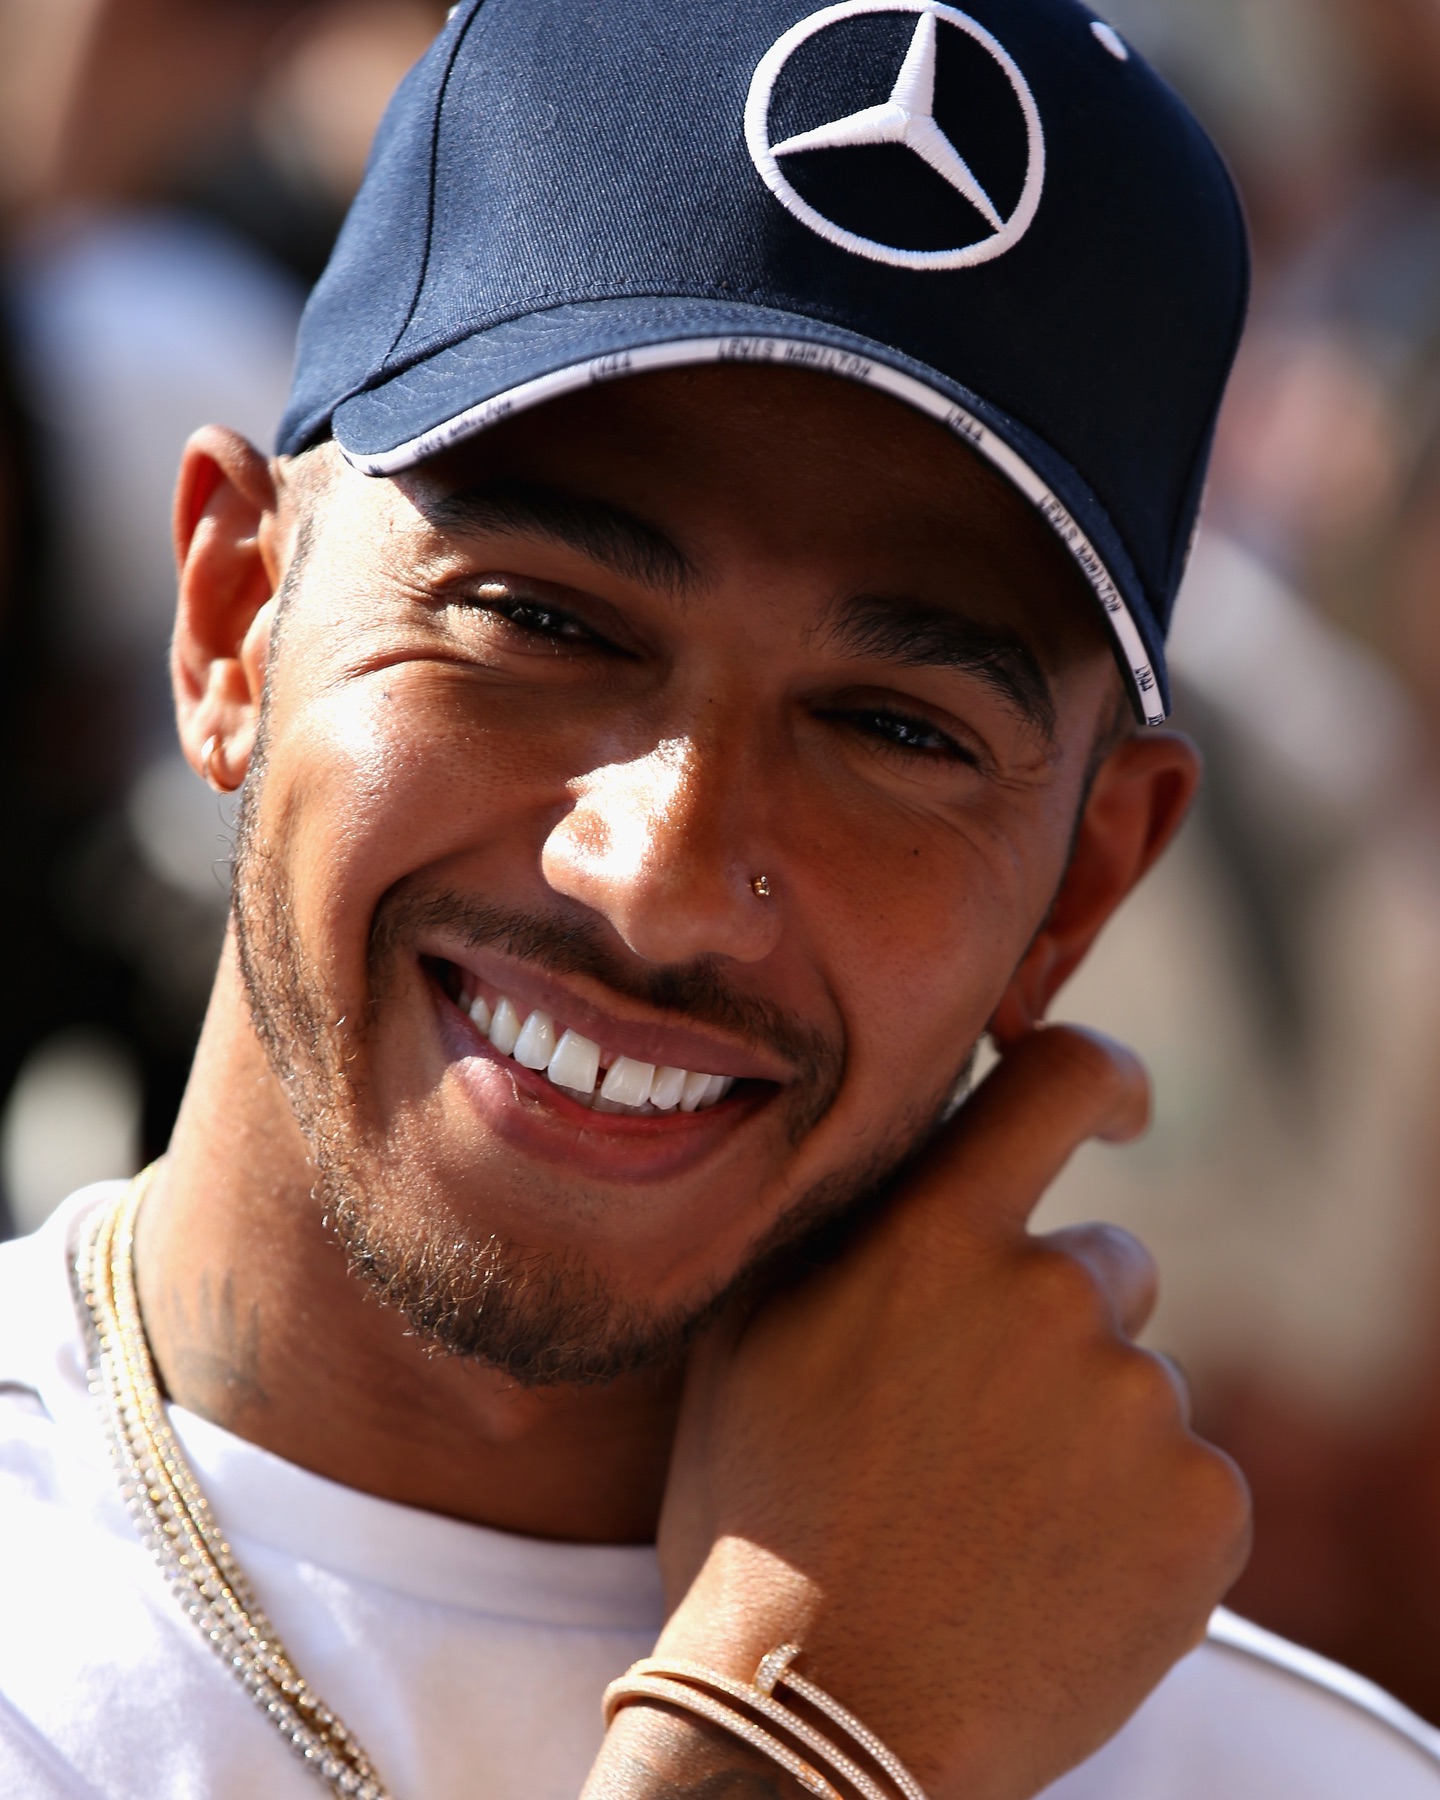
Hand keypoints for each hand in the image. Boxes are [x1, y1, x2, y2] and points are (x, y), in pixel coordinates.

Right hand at [591, 1027, 1249, 1799]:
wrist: (821, 1726)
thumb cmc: (759, 1527)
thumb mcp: (752, 1339)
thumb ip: (844, 1223)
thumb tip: (905, 1150)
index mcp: (937, 1236)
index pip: (1057, 1079)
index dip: (1097, 1076)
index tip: (1114, 1102)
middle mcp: (1053, 1296)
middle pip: (1105, 1265)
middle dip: (1058, 1325)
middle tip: (974, 1434)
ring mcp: (1139, 1405)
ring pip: (1139, 1384)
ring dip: (1090, 1432)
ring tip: (996, 1524)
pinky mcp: (1205, 1512)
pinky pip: (1187, 1483)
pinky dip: (1140, 1522)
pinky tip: (1052, 1578)